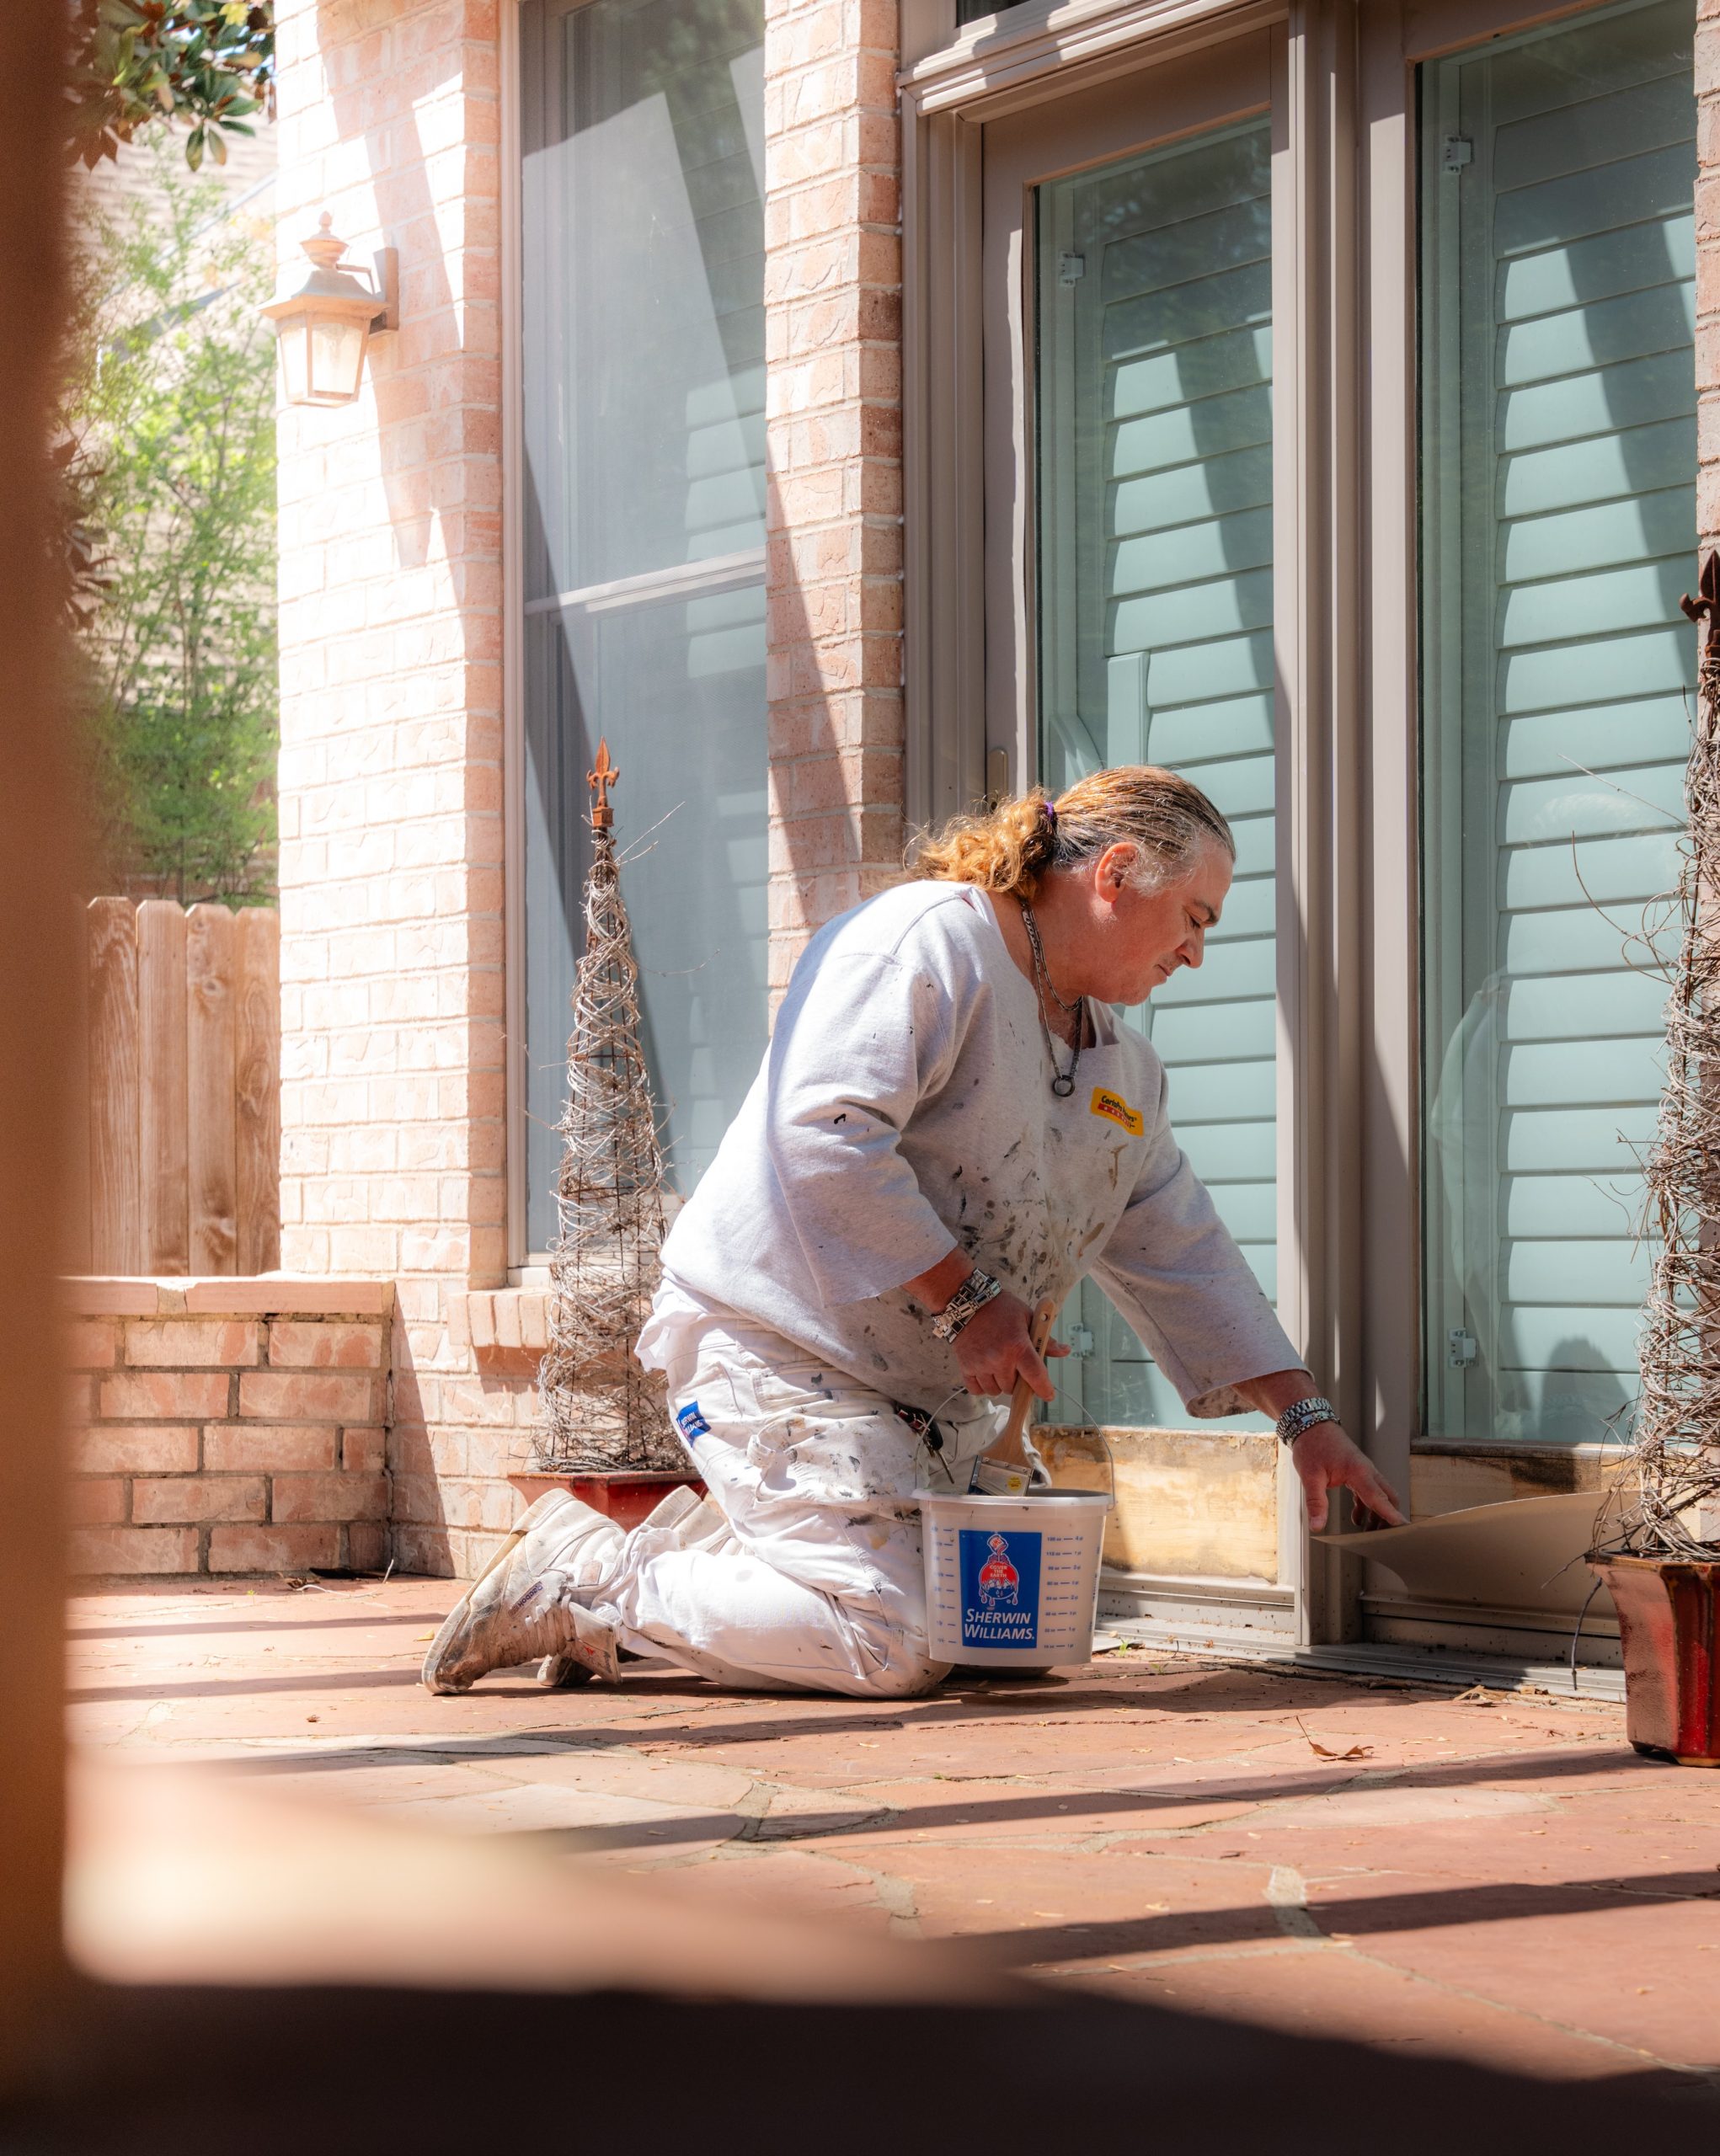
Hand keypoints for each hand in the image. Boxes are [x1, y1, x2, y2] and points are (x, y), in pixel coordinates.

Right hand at [953, 1287, 1070, 1399]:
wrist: (969, 1302)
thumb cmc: (1001, 1308)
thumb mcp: (1027, 1317)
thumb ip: (1046, 1339)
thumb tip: (1065, 1351)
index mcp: (1018, 1346)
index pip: (1036, 1377)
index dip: (1044, 1389)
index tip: (1048, 1394)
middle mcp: (999, 1359)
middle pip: (1013, 1388)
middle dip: (1017, 1381)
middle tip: (1015, 1366)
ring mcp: (981, 1364)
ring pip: (995, 1390)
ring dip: (999, 1384)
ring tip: (998, 1367)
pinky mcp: (965, 1366)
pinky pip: (976, 1390)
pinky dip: (982, 1386)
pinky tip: (985, 1372)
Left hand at [1290, 1421, 1403, 1532]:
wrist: (1310, 1425)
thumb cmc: (1312, 1446)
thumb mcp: (1310, 1477)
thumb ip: (1316, 1502)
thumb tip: (1317, 1525)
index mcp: (1358, 1471)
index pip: (1378, 1498)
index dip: (1391, 1515)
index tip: (1403, 1528)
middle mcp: (1366, 1471)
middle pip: (1388, 1497)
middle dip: (1390, 1517)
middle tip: (1385, 1538)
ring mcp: (1364, 1471)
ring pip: (1381, 1495)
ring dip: (1379, 1514)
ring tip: (1370, 1533)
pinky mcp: (1358, 1472)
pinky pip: (1370, 1492)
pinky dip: (1368, 1506)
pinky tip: (1357, 1519)